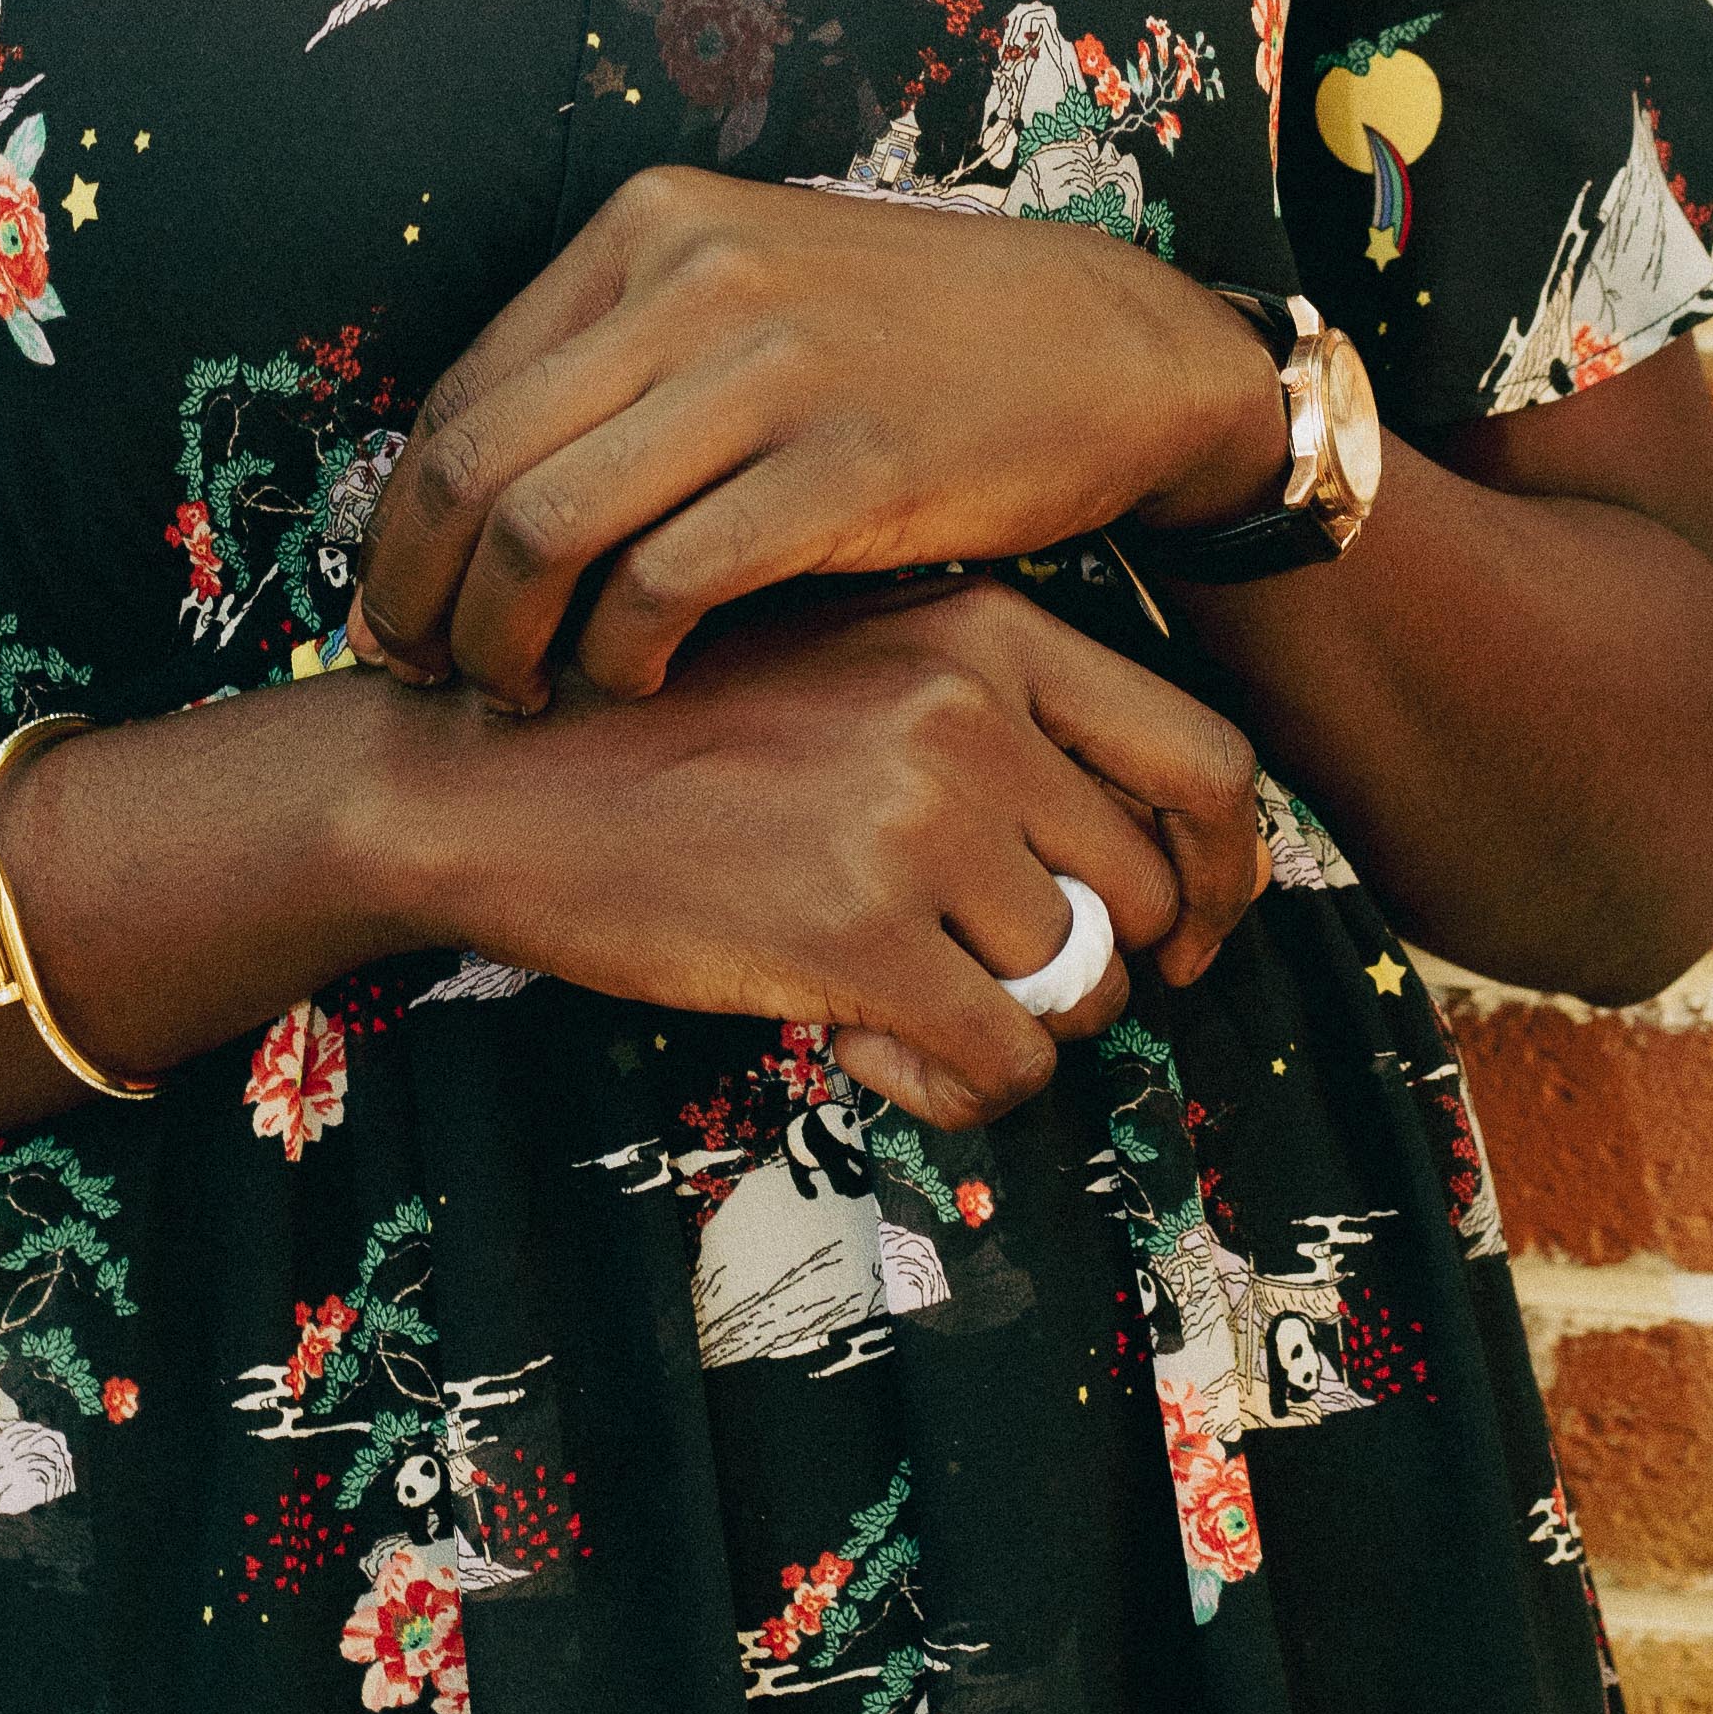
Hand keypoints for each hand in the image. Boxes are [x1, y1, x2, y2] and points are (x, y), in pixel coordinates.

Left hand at [355, 160, 1294, 711]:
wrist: (1105, 346)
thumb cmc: (912, 340)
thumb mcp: (752, 293)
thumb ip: (621, 364)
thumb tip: (474, 498)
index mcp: (653, 225)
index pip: (463, 392)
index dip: (402, 525)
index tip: (395, 610)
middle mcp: (696, 275)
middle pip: (477, 464)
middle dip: (421, 595)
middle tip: (422, 674)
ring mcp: (773, 367)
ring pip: (550, 526)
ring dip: (507, 639)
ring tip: (521, 692)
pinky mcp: (847, 466)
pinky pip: (669, 581)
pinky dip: (622, 653)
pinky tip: (636, 682)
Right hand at [382, 582, 1265, 1130]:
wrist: (489, 773)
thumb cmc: (671, 724)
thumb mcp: (853, 653)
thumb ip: (992, 715)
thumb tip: (1135, 857)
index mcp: (987, 628)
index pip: (1206, 760)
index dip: (1223, 871)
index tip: (1185, 929)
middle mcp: (970, 712)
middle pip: (1148, 892)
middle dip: (1097, 966)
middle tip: (1009, 988)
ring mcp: (915, 821)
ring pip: (1079, 988)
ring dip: (1011, 1028)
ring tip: (905, 1003)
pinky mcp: (854, 935)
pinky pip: (999, 1064)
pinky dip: (952, 1085)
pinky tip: (865, 1041)